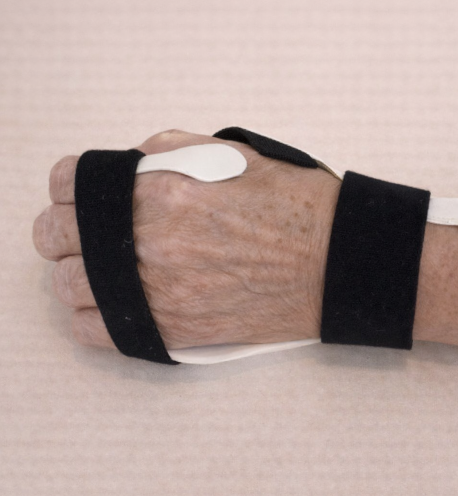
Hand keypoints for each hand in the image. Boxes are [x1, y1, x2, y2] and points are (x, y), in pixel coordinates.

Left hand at [33, 129, 339, 349]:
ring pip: (69, 286)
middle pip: (57, 235)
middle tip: (86, 234)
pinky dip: (92, 318)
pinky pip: (95, 332)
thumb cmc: (296, 207)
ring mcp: (158, 290)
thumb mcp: (234, 154)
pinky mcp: (174, 330)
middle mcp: (149, 241)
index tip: (79, 195)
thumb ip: (168, 151)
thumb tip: (129, 164)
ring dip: (79, 274)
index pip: (69, 184)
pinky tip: (111, 306)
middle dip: (66, 229)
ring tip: (105, 271)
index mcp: (160, 190)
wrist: (337, 262)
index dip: (69, 186)